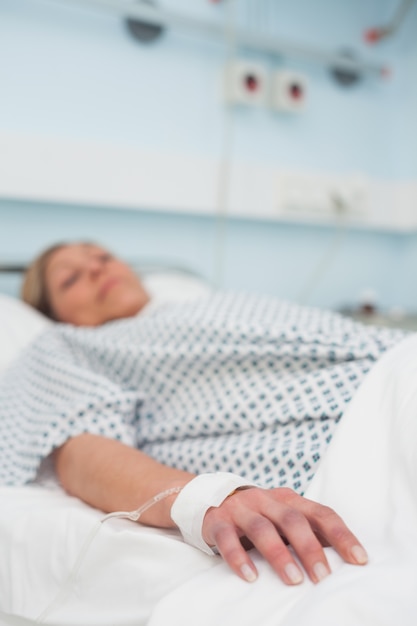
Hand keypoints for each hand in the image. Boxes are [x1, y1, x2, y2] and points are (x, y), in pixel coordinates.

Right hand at [202, 487, 367, 584]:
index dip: (341, 535)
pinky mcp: (218, 521)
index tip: (359, 560)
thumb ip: (308, 532)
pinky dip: (239, 557)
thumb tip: (346, 559)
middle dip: (310, 548)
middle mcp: (266, 499)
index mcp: (289, 499)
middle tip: (323, 577)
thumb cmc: (259, 516)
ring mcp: (241, 509)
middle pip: (292, 519)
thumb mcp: (283, 518)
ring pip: (262, 528)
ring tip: (294, 580)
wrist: (211, 499)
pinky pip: (227, 538)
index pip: (320, 513)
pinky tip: (251, 577)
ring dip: (279, 554)